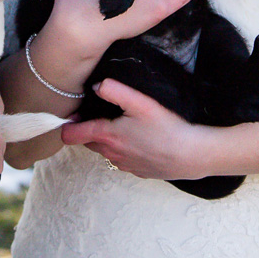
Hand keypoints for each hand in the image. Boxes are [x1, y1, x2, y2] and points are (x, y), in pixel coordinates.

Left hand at [62, 77, 218, 180]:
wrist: (191, 155)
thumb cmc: (166, 128)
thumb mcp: (141, 102)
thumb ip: (115, 90)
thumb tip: (96, 86)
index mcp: (107, 136)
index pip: (71, 135)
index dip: (67, 124)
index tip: (74, 114)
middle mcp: (111, 154)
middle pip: (87, 142)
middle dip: (86, 130)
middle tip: (97, 113)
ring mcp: (124, 165)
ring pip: (105, 151)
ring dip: (105, 140)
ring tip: (121, 125)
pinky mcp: (138, 171)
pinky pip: (122, 159)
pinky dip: (123, 149)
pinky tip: (139, 139)